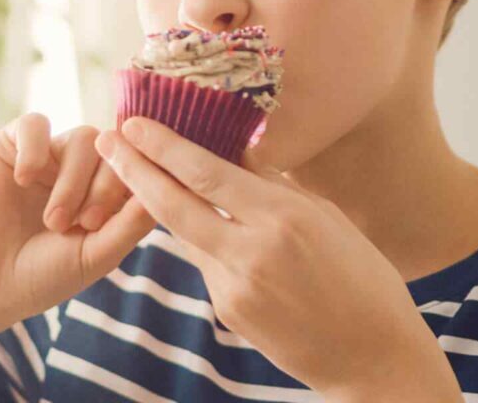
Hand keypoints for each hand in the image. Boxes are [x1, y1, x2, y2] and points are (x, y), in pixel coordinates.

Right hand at [0, 113, 156, 339]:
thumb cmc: (41, 276)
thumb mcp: (95, 255)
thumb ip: (131, 222)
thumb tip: (169, 188)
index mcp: (108, 194)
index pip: (140, 166)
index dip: (133, 185)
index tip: (105, 222)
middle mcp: (82, 170)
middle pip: (114, 150)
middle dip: (104, 188)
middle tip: (82, 224)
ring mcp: (49, 157)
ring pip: (82, 138)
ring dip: (72, 180)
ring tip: (53, 220)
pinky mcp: (11, 147)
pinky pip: (35, 123)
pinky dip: (35, 148)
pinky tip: (23, 179)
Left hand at [95, 117, 457, 397]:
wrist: (371, 354)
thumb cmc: (363, 277)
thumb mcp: (328, 218)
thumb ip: (277, 188)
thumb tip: (240, 153)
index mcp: (283, 217)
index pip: (206, 173)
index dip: (163, 146)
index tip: (134, 123)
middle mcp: (251, 251)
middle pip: (172, 203)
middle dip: (134, 168)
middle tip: (106, 139)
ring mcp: (234, 286)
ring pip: (186, 233)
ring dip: (164, 203)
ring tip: (142, 172)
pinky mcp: (227, 311)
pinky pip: (206, 263)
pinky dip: (205, 241)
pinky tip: (214, 231)